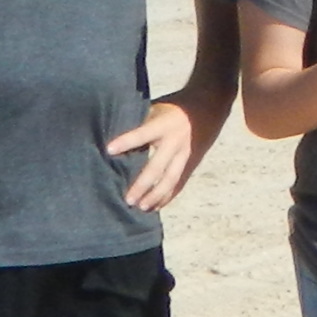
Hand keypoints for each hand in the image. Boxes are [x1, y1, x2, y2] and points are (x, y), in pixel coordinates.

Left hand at [107, 93, 214, 209]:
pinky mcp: (190, 165)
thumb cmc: (172, 109)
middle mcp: (175, 142)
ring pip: (171, 180)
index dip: (126, 142)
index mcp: (163, 125)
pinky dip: (167, 197)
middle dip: (143, 184)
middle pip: (158, 167)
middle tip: (128, 199)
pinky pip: (178, 184)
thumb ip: (140, 124)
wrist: (207, 110)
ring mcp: (185, 155)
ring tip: (141, 207)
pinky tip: (155, 207)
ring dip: (156, 195)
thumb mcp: (156, 109)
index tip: (109, 150)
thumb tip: (113, 141)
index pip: (142, 134)